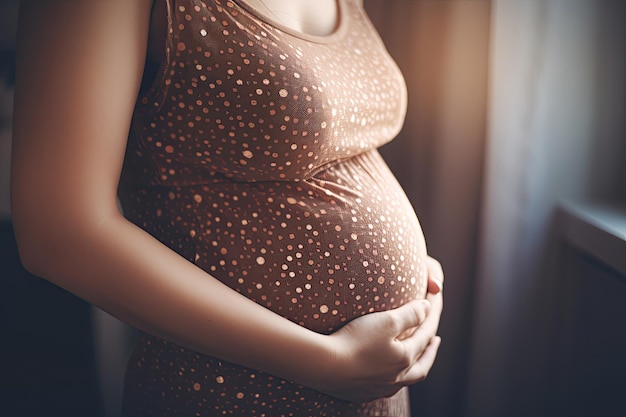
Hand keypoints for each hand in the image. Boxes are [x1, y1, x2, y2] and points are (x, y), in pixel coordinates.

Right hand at [314, 255, 443, 401]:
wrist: (324, 367)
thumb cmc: (355, 341)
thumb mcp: (386, 321)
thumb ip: (410, 314)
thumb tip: (427, 309)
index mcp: (404, 359)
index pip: (424, 336)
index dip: (430, 317)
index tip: (433, 305)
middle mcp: (396, 379)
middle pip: (421, 367)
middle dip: (430, 352)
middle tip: (435, 341)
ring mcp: (378, 389)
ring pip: (404, 381)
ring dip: (412, 367)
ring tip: (411, 358)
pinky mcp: (360, 393)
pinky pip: (383, 387)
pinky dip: (390, 377)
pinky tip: (382, 372)